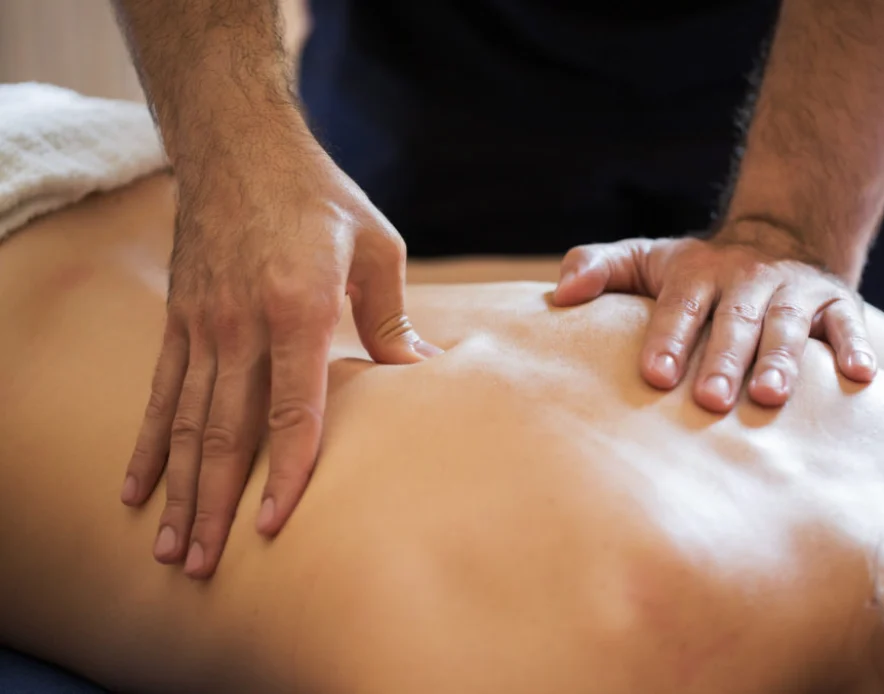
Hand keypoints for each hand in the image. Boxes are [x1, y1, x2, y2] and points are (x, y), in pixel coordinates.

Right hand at [120, 134, 439, 578]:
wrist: (239, 144)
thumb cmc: (319, 194)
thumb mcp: (377, 246)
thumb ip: (391, 316)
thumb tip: (418, 370)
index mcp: (298, 307)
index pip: (293, 408)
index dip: (287, 471)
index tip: (275, 528)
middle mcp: (241, 322)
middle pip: (226, 431)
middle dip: (216, 505)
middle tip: (205, 567)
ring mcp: (201, 323)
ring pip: (185, 423)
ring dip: (178, 490)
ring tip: (172, 549)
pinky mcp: (178, 319)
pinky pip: (159, 393)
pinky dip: (148, 444)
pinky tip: (136, 489)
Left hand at [553, 222, 875, 411]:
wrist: (777, 240)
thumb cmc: (696, 272)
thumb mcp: (647, 260)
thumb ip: (600, 268)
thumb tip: (559, 295)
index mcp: (696, 273)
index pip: (679, 305)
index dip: (669, 339)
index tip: (655, 377)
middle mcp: (747, 280)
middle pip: (735, 321)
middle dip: (724, 360)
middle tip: (711, 401)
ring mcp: (793, 292)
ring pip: (788, 326)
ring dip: (782, 361)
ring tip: (770, 397)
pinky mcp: (837, 304)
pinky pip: (847, 325)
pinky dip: (856, 348)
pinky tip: (860, 378)